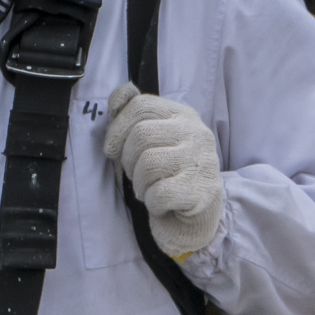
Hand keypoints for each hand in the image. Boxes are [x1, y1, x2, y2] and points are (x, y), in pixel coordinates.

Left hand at [105, 82, 225, 260]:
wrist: (195, 217)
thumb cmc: (166, 176)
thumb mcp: (149, 141)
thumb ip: (133, 116)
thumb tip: (118, 97)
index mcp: (182, 115)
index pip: (141, 106)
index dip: (117, 128)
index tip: (112, 149)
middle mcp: (197, 133)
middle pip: (141, 135)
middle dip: (128, 160)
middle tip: (138, 175)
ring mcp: (202, 160)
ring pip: (148, 164)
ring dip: (140, 184)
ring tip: (151, 189)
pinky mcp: (203, 190)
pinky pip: (159, 193)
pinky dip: (152, 203)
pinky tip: (162, 204)